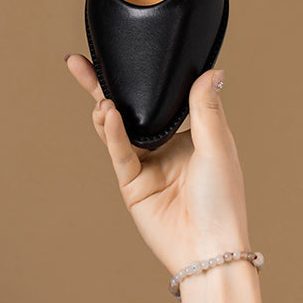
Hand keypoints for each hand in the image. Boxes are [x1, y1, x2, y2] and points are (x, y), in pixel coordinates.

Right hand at [65, 55, 251, 275]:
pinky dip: (113, 133)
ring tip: (102, 97)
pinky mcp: (131, 183)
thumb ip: (207, 108)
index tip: (124, 53)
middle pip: (128, 107)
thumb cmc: (223, 201)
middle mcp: (163, 145)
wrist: (210, 250)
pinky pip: (119, 152)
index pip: (159, 96)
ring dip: (105, 109)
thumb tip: (214, 70)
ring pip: (116, 128)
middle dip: (101, 85)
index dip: (141, 77)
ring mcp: (145, 164)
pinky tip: (108, 115)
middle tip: (78, 63)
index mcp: (187, 133)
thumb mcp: (218, 146)